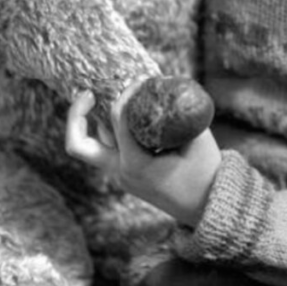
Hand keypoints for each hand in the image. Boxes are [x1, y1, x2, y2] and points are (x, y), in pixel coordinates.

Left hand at [66, 88, 220, 227]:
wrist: (210, 206)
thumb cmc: (206, 171)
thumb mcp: (196, 137)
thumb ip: (178, 111)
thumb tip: (163, 83)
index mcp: (136, 165)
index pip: (117, 119)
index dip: (126, 93)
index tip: (140, 79)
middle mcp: (122, 172)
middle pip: (79, 144)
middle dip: (76, 115)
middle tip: (88, 92)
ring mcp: (122, 176)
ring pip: (94, 145)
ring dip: (94, 121)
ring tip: (107, 95)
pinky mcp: (128, 175)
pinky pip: (110, 149)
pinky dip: (112, 129)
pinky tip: (126, 112)